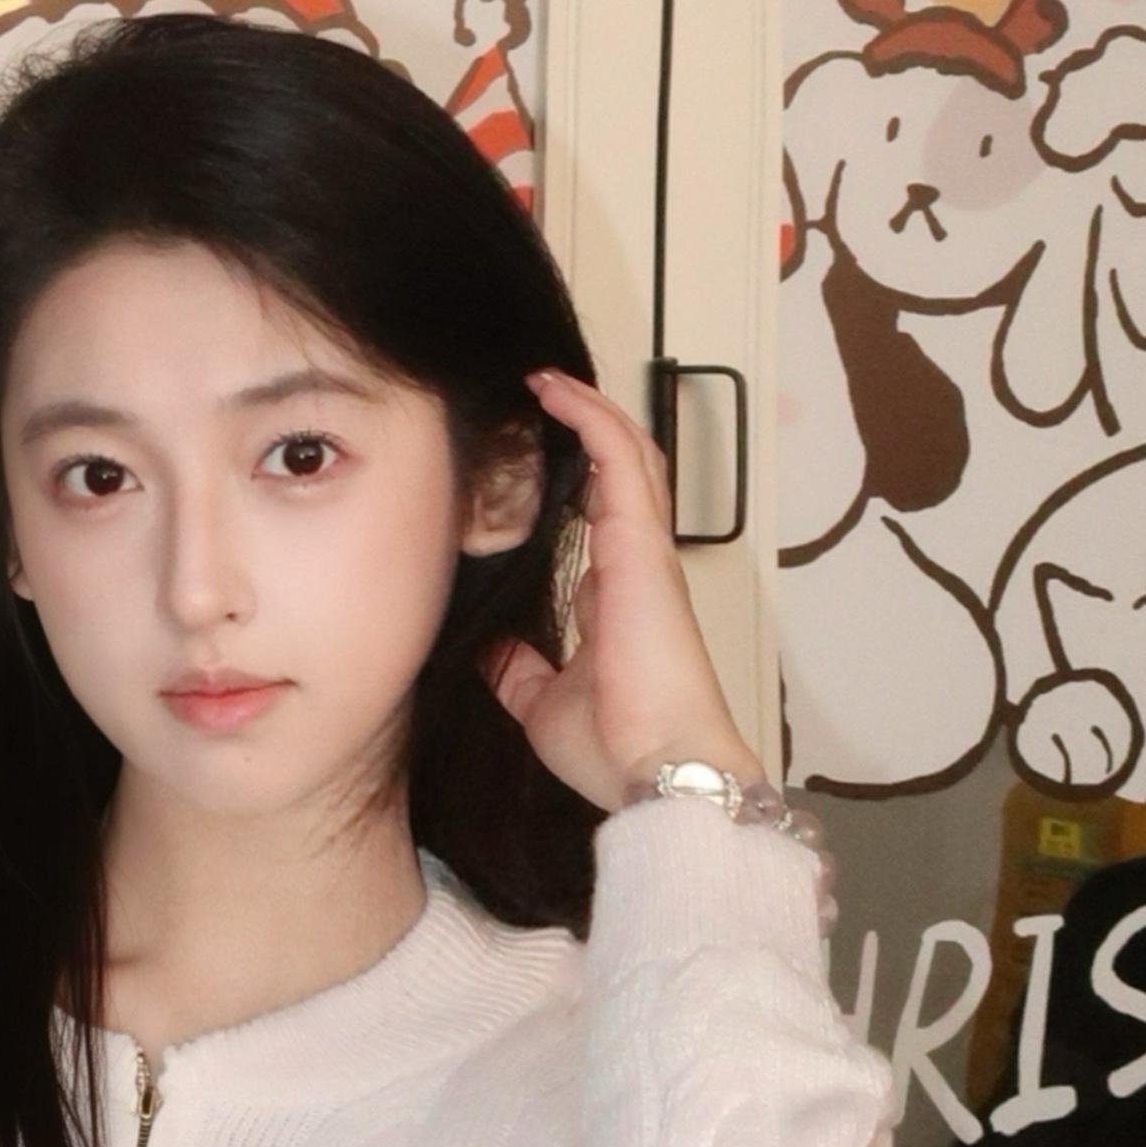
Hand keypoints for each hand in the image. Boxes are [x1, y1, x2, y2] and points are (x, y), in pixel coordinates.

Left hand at [485, 367, 763, 811]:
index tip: (534, 453)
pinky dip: (591, 417)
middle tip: (539, 397)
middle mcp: (634, 564)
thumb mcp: (541, 703)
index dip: (576, 479)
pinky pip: (621, 457)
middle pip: (624, 474)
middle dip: (587, 429)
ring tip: (544, 379)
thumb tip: (488, 646)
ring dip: (589, 410)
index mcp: (615, 596)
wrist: (658, 767)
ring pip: (629, 454)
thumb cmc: (614, 744)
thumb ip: (518, 671)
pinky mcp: (641, 541)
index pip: (600, 517)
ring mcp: (643, 549)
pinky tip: (554, 390)